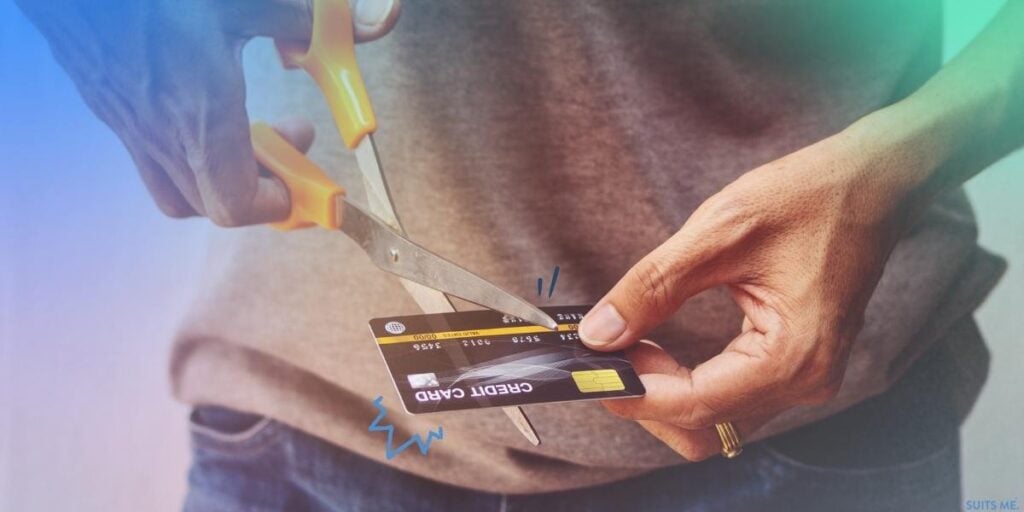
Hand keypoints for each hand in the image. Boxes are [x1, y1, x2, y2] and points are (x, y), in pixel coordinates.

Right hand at [16, 0, 399, 224]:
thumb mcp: (244, 1)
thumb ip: (300, 22)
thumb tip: (356, 27)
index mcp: (202, 115)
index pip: (238, 203)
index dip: (277, 204)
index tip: (304, 179)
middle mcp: (163, 134)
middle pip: (215, 205)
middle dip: (261, 187)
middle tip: (288, 143)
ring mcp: (132, 128)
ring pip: (179, 191)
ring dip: (222, 178)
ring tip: (247, 134)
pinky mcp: (112, 112)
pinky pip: (152, 162)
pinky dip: (188, 157)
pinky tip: (204, 107)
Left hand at [579, 126, 917, 459]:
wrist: (874, 181)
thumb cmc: (807, 198)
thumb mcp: (717, 234)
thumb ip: (653, 288)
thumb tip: (598, 333)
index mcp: (793, 357)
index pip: (695, 404)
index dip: (634, 393)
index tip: (590, 368)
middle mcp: (805, 382)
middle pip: (704, 427)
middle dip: (646, 400)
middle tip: (608, 352)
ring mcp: (805, 378)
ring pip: (715, 419)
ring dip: (664, 393)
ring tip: (628, 345)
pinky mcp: (797, 364)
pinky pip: (732, 397)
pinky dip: (688, 384)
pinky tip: (658, 349)